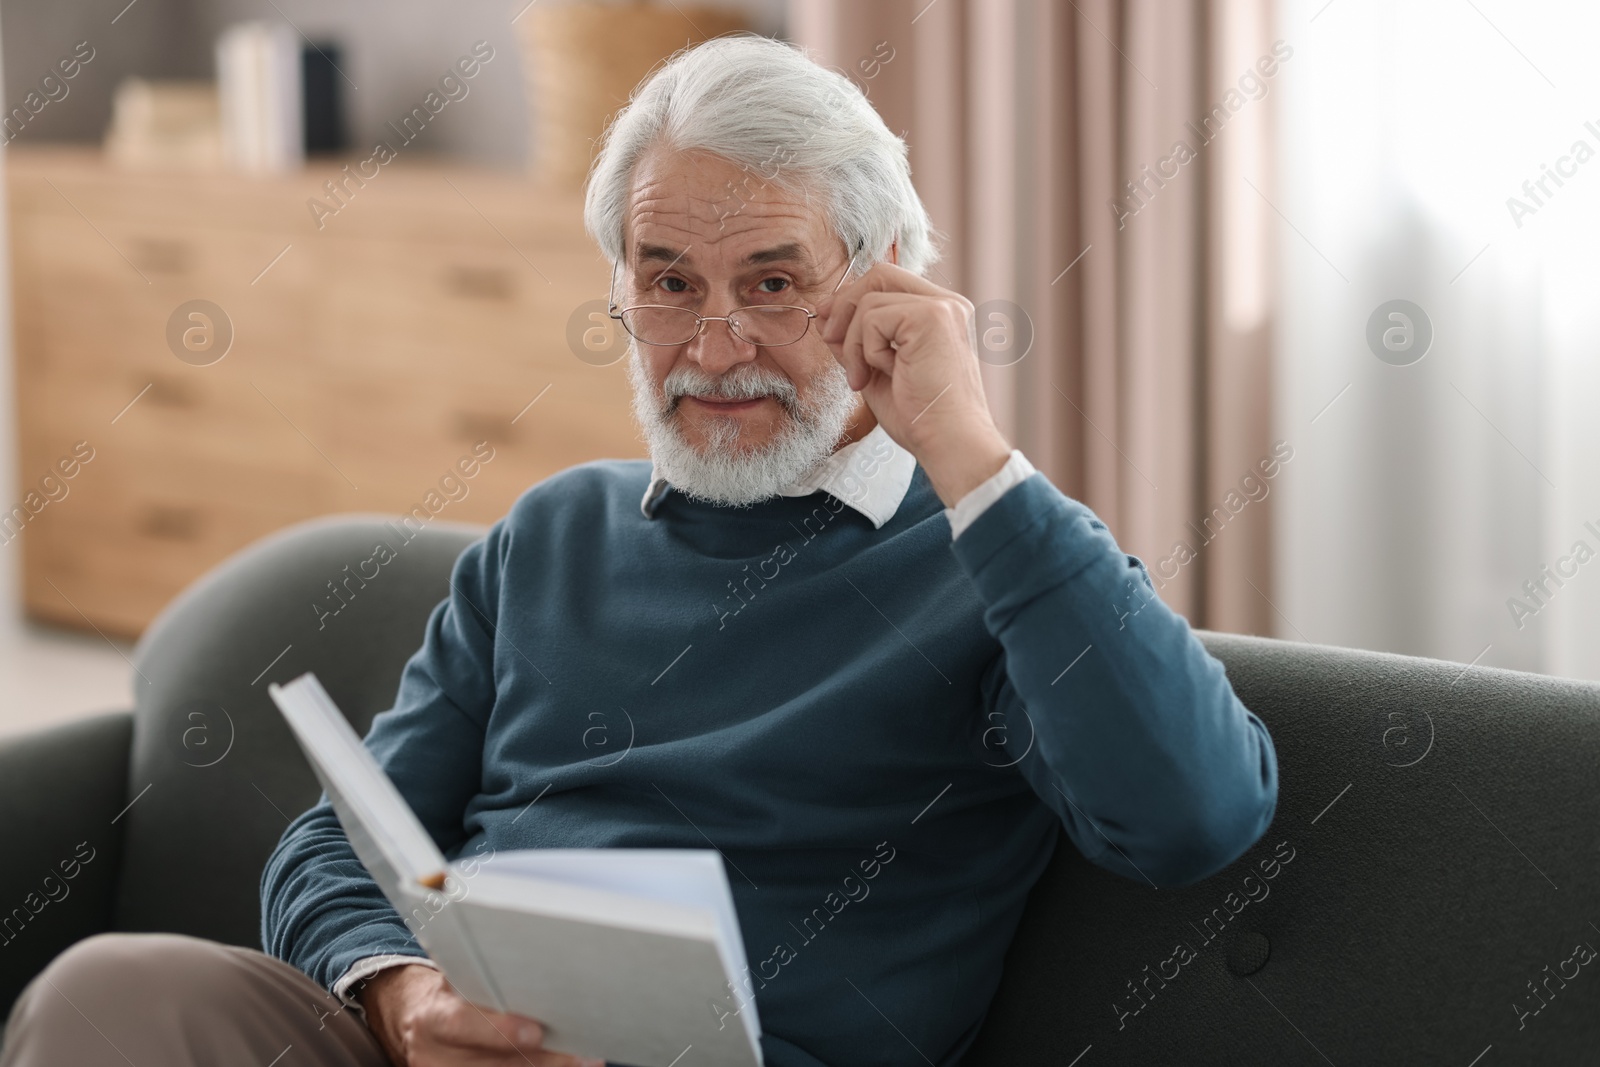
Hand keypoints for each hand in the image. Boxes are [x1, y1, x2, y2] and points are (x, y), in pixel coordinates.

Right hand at [358, 963, 602, 1066]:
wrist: (420, 1018)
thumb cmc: (452, 990)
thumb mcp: (460, 975)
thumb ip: (487, 975)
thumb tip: (537, 961)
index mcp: (433, 1015)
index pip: (460, 1024)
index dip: (500, 1030)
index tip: (536, 1032)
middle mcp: (433, 1053)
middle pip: (490, 1064)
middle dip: (539, 1059)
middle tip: (579, 1054)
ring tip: (583, 1062)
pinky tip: (564, 1066)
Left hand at [816, 262, 1011, 507]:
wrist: (948, 441)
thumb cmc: (920, 416)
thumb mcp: (876, 371)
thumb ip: (855, 341)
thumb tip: (825, 315)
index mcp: (940, 314)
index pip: (888, 281)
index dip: (852, 296)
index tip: (828, 324)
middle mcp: (947, 304)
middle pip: (879, 274)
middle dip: (844, 305)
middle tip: (829, 339)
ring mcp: (943, 307)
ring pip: (870, 301)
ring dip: (853, 343)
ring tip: (863, 378)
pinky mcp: (932, 317)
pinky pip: (873, 318)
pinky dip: (865, 350)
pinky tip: (882, 375)